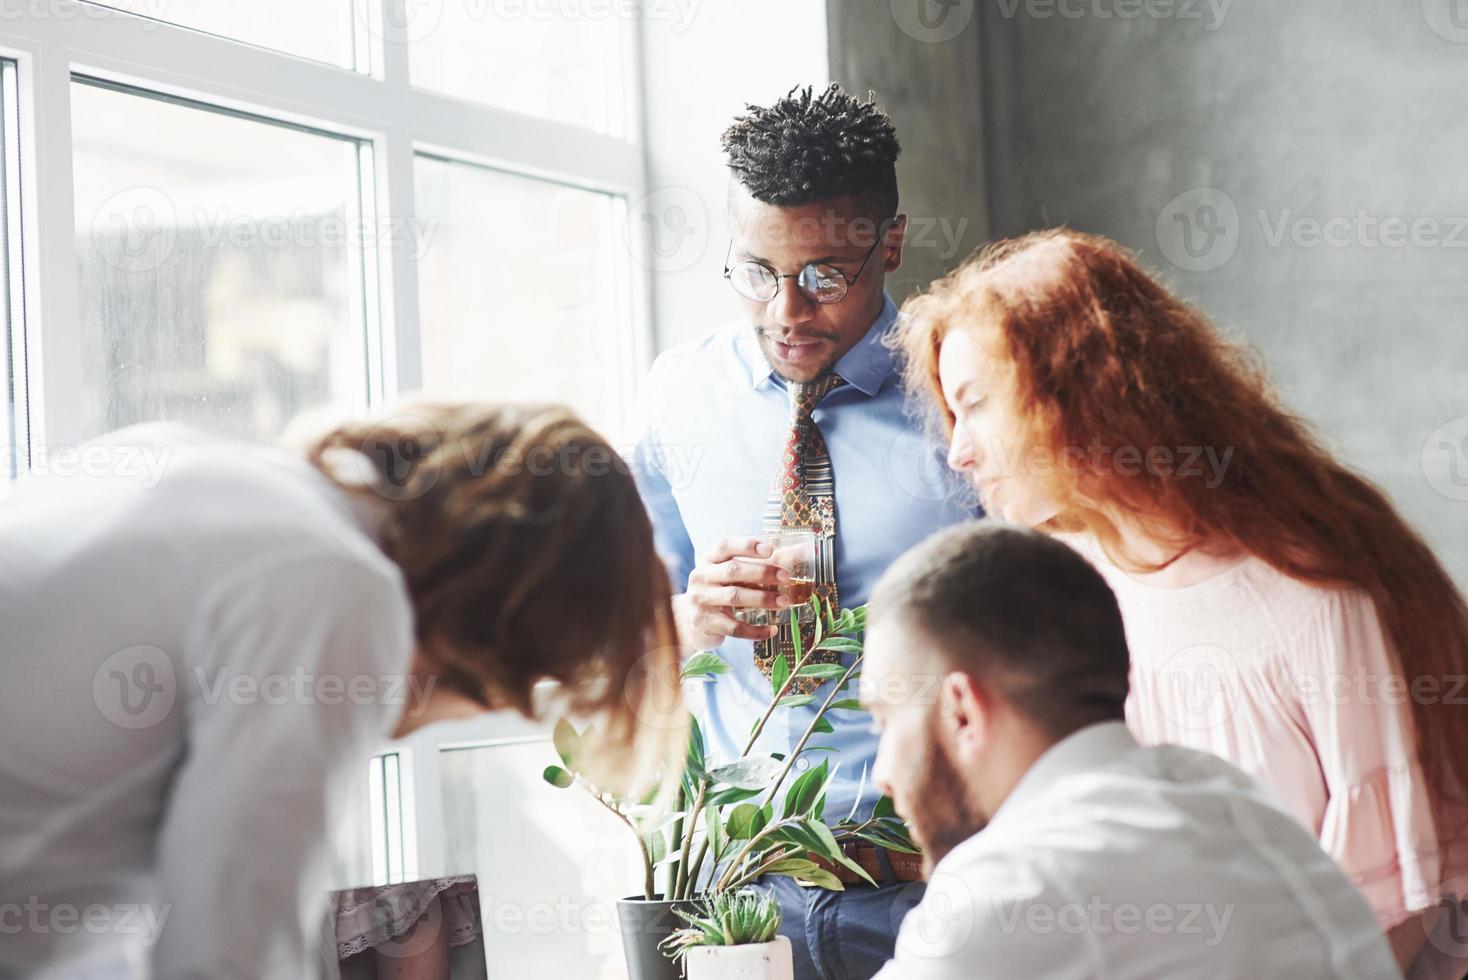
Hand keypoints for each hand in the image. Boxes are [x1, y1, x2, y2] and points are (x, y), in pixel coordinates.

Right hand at [674, 536, 789, 649]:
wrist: (690, 621)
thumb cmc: (720, 591)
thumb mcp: (733, 573)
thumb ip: (765, 562)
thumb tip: (806, 550)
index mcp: (709, 559)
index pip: (725, 546)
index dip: (747, 546)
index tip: (770, 548)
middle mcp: (701, 576)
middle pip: (733, 570)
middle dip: (761, 572)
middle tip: (786, 576)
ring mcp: (701, 600)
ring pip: (734, 597)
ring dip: (762, 599)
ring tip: (784, 602)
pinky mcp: (705, 623)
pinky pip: (733, 627)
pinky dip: (754, 630)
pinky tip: (772, 630)